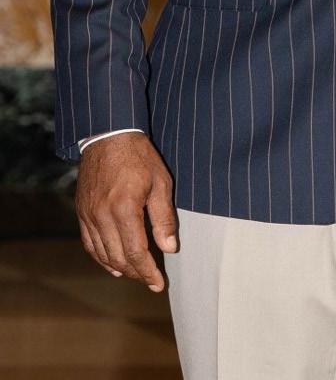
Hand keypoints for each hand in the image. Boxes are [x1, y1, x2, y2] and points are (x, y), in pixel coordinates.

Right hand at [75, 132, 176, 290]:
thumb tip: (169, 248)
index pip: (136, 252)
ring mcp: (88, 214)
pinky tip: (112, 263)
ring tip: (135, 274)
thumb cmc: (138, 156)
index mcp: (124, 209)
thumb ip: (164, 218)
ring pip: (101, 254)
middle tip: (150, 280)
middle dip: (136, 273)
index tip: (158, 284)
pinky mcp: (81, 211)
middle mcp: (102, 215)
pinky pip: (89, 243)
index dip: (148, 272)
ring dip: (119, 268)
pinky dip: (101, 257)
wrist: (108, 135)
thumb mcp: (160, 182)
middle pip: (118, 258)